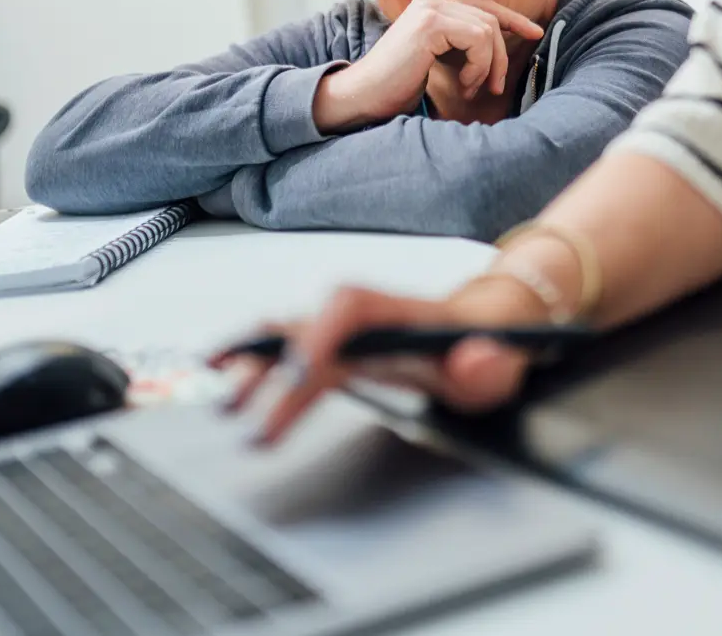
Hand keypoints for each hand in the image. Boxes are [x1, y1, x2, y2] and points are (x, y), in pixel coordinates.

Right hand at [212, 275, 547, 445]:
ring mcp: (348, 331)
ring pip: (289, 335)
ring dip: (251, 361)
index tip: (302, 374)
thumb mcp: (504, 361)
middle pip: (309, 327)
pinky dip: (254, 358)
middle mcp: (366, 316)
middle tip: (244, 412)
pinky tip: (221, 373)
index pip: (351, 308)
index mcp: (401, 313)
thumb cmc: (495, 345)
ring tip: (217, 394)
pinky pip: (289, 348)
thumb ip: (490, 365)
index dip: (321, 335)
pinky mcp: (337, 348)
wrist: (492, 327)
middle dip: (273, 367)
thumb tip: (475, 361)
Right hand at [313, 0, 543, 131]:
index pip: (483, 7)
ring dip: (488, 66)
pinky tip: (463, 84)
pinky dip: (479, 66)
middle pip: (490, 19)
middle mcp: (431, 3)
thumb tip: (501, 45)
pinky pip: (478, 39)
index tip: (536, 32)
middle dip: (501, 55)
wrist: (364, 97)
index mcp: (432, 8)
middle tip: (496, 87)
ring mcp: (430, 10)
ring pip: (487, 30)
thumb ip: (462, 47)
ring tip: (471, 88)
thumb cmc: (399, 87)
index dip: (513, 19)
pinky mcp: (431, 24)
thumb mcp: (439, 61)